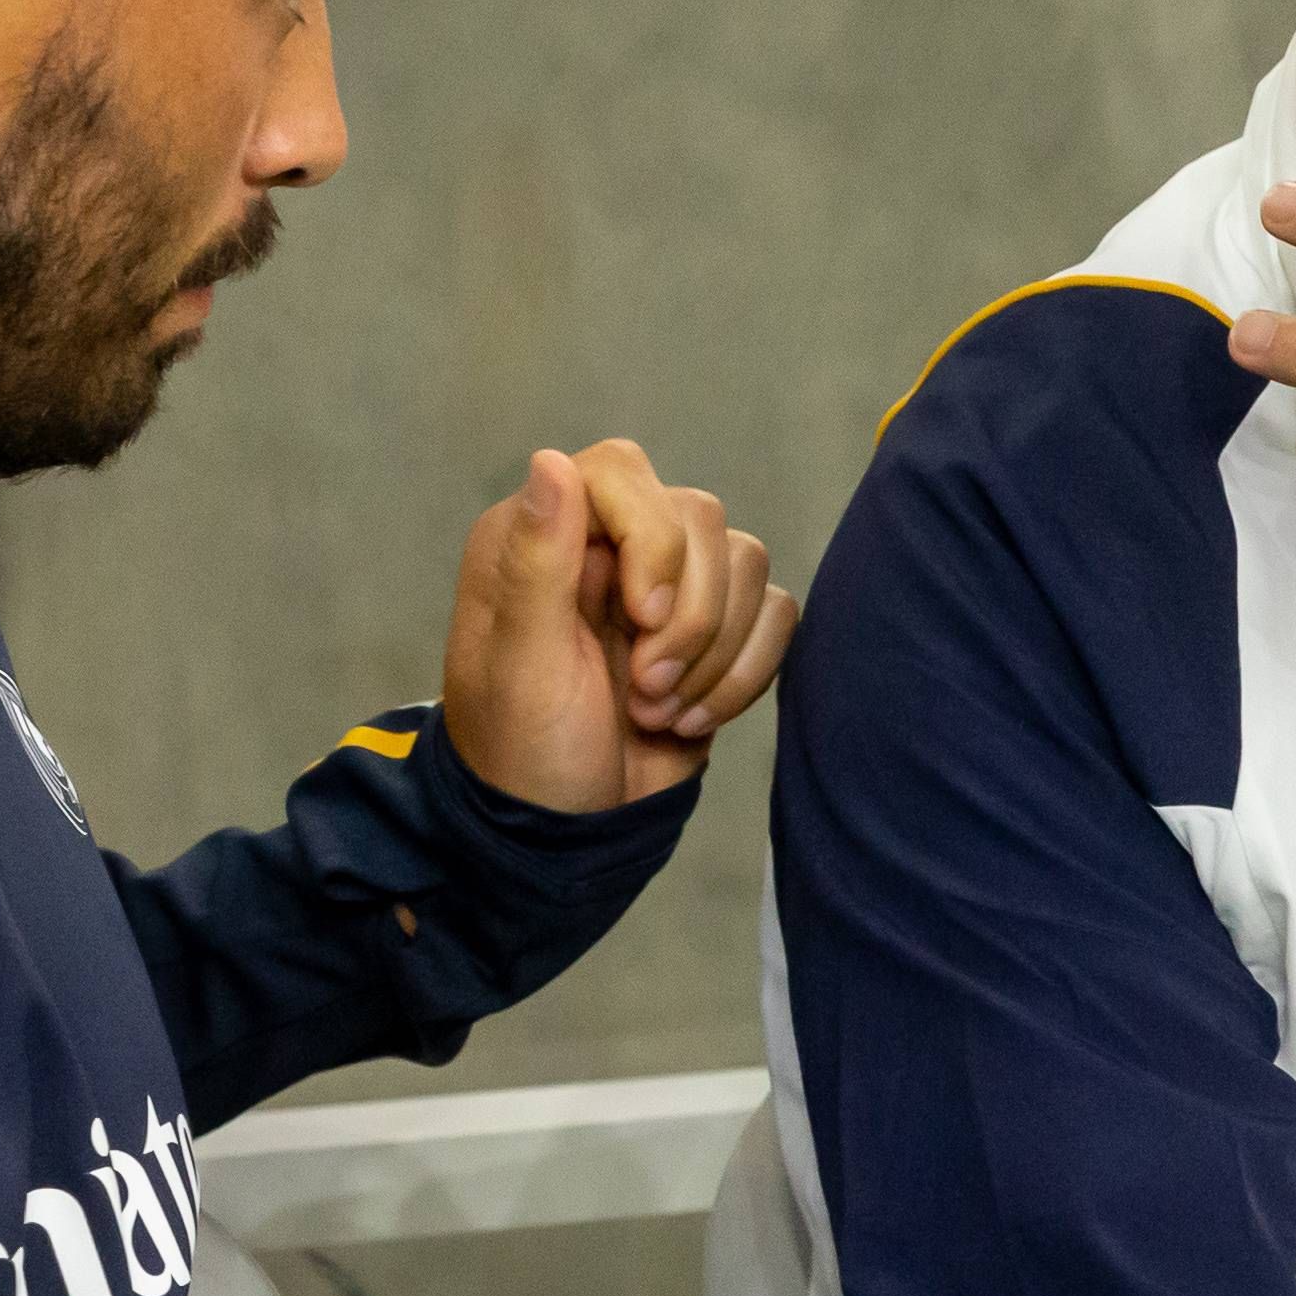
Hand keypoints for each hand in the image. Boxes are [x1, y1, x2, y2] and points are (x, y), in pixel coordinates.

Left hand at [440, 440, 796, 815]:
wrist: (570, 836)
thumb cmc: (525, 754)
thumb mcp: (521, 667)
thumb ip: (536, 561)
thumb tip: (549, 459)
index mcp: (540, 538)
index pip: (621, 471)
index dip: (650, 539)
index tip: (641, 620)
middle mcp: (606, 545)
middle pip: (698, 517)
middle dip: (688, 618)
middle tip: (642, 692)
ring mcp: (666, 586)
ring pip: (746, 562)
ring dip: (714, 652)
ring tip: (658, 711)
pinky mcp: (716, 630)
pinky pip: (775, 612)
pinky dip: (747, 672)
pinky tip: (694, 719)